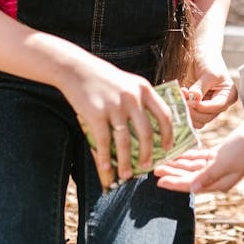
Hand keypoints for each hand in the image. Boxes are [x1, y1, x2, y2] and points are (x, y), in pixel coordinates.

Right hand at [58, 57, 173, 189]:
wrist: (75, 69)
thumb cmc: (102, 78)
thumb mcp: (127, 83)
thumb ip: (139, 100)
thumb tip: (148, 130)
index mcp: (143, 88)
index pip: (164, 115)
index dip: (168, 134)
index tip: (167, 148)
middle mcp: (132, 97)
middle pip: (146, 132)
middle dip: (148, 153)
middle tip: (147, 166)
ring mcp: (114, 106)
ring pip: (125, 142)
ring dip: (126, 162)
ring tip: (126, 175)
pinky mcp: (96, 114)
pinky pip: (104, 142)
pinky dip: (106, 157)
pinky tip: (106, 167)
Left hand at [155, 113, 243, 193]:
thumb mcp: (225, 161)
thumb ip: (207, 176)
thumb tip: (192, 189)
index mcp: (219, 182)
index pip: (191, 185)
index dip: (174, 183)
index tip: (158, 181)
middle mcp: (218, 176)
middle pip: (189, 177)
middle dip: (172, 173)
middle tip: (154, 169)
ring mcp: (219, 166)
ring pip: (193, 167)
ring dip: (178, 164)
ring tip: (162, 161)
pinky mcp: (220, 155)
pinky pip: (200, 157)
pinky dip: (189, 156)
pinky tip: (178, 153)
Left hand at [184, 57, 236, 127]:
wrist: (199, 54)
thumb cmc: (208, 61)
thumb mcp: (208, 73)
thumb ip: (201, 88)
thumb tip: (193, 101)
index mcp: (228, 96)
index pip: (217, 107)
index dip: (203, 106)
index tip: (190, 99)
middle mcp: (219, 106)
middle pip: (206, 118)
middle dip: (192, 109)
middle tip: (182, 96)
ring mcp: (206, 108)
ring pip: (197, 121)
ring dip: (186, 111)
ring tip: (180, 95)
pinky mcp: (195, 109)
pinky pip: (189, 117)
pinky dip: (182, 110)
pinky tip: (179, 97)